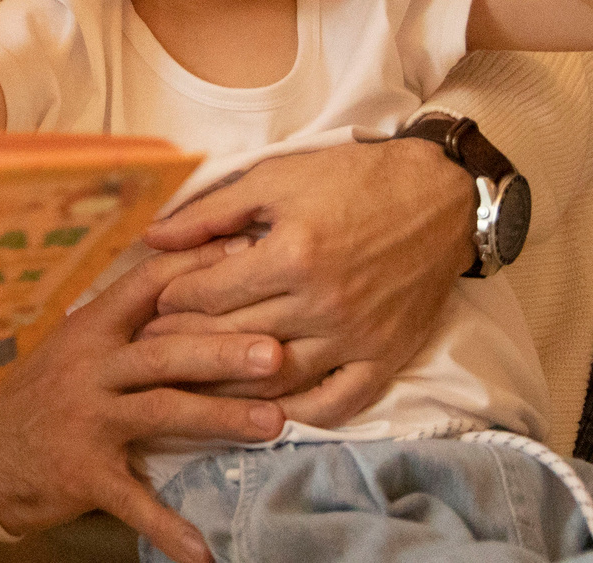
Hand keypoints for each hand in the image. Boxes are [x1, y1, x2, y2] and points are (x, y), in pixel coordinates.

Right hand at [0, 246, 285, 562]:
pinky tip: (205, 551)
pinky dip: (168, 527)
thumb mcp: (78, 342)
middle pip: (163, 351)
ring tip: (273, 424)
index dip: (196, 268)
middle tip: (276, 353)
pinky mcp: (83, 473)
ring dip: (220, 418)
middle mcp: (90, 368)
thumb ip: (129, 318)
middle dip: (221, 351)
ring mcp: (87, 420)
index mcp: (92, 328)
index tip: (247, 256)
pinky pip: (132, 501)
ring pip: (160, 411)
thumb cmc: (46, 391)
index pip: (147, 284)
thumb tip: (196, 279)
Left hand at [135, 140, 469, 415]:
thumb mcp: (278, 178)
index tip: (153, 303)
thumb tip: (154, 237)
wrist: (439, 197)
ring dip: (226, 386)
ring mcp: (355, 337)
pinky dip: (297, 413)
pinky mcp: (384, 357)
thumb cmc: (354, 179)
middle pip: (234, 339)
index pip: (211, 294)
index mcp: (293, 254)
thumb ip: (213, 211)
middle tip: (153, 349)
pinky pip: (335, 402)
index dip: (172, 300)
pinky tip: (266, 411)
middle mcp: (323, 303)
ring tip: (192, 382)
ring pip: (275, 379)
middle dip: (184, 344)